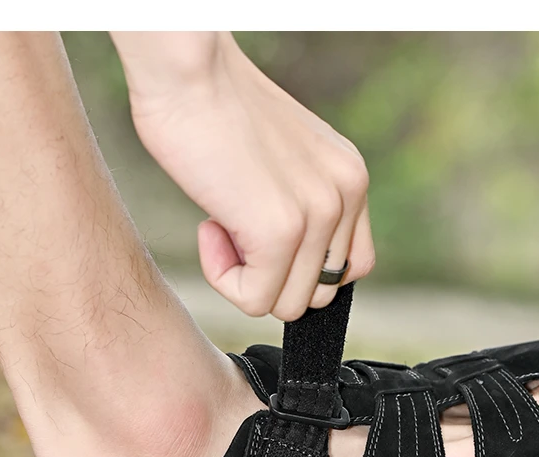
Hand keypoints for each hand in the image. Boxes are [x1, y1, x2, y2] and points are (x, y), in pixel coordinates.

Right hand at [111, 32, 374, 320]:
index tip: (262, 235)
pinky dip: (223, 278)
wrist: (187, 69)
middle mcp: (346, 197)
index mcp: (350, 180)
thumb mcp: (285, 161)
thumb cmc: (215, 109)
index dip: (302, 269)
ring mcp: (318, 216)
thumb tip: (288, 262)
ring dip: (246, 278)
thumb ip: (302, 205)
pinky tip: (208, 227)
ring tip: (220, 222)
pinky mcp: (280, 232)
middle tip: (236, 227)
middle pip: (319, 295)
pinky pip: (254, 300)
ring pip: (288, 305)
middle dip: (272, 276)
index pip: (351, 267)